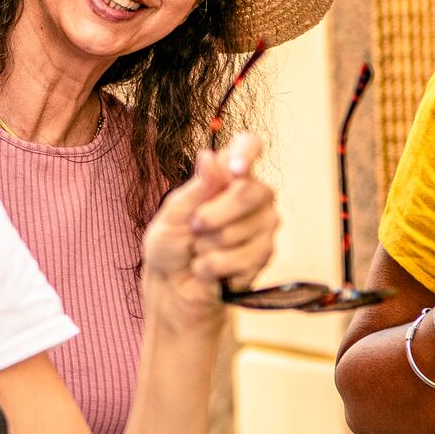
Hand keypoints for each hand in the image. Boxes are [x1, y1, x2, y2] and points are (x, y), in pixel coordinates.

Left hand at [142, 132, 277, 322]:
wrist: (172, 287)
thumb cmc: (169, 245)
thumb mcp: (172, 215)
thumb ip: (195, 189)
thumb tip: (208, 155)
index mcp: (226, 175)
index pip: (248, 146)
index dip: (247, 152)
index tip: (235, 169)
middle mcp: (251, 195)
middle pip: (253, 191)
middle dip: (215, 215)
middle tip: (195, 227)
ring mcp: (263, 224)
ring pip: (246, 230)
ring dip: (211, 247)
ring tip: (200, 251)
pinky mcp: (265, 254)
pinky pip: (246, 259)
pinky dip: (217, 267)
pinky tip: (210, 269)